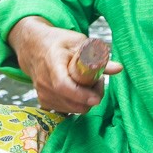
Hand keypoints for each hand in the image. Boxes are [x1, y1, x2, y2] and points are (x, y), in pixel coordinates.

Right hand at [8, 17, 123, 115]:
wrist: (34, 47)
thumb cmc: (58, 42)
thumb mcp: (79, 43)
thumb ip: (98, 58)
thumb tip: (119, 68)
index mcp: (52, 63)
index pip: (63, 86)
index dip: (81, 95)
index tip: (97, 97)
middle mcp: (44, 81)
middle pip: (70, 101)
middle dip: (90, 97)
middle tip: (98, 82)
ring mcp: (42, 93)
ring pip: (70, 108)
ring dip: (84, 101)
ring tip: (88, 84)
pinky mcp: (44, 101)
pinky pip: (65, 110)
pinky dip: (76, 104)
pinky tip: (79, 91)